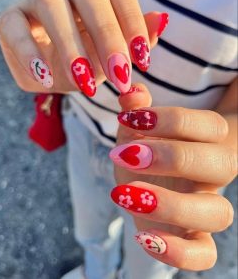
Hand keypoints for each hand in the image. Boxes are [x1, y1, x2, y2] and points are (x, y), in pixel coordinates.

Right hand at [0, 0, 167, 95]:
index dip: (133, 22)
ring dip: (71, 47)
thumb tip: (161, 22)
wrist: (49, 73)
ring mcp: (36, 2)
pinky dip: (30, 53)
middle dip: (107, 38)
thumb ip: (134, 45)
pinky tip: (46, 79)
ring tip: (83, 84)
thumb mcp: (111, 61)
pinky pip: (15, 29)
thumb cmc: (84, 63)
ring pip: (52, 5)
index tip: (143, 62)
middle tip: (118, 77)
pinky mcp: (10, 21)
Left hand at [109, 83, 236, 270]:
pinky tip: (141, 235)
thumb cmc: (142, 152)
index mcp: (204, 143)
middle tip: (128, 154)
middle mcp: (211, 176)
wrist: (141, 185)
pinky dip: (177, 252)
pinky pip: (204, 255)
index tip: (130, 118)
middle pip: (221, 165)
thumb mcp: (134, 130)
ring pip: (218, 213)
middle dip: (173, 158)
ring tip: (125, 193)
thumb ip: (135, 112)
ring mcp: (204, 209)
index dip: (172, 120)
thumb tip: (131, 92)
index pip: (210, 126)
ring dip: (171, 204)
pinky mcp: (192, 238)